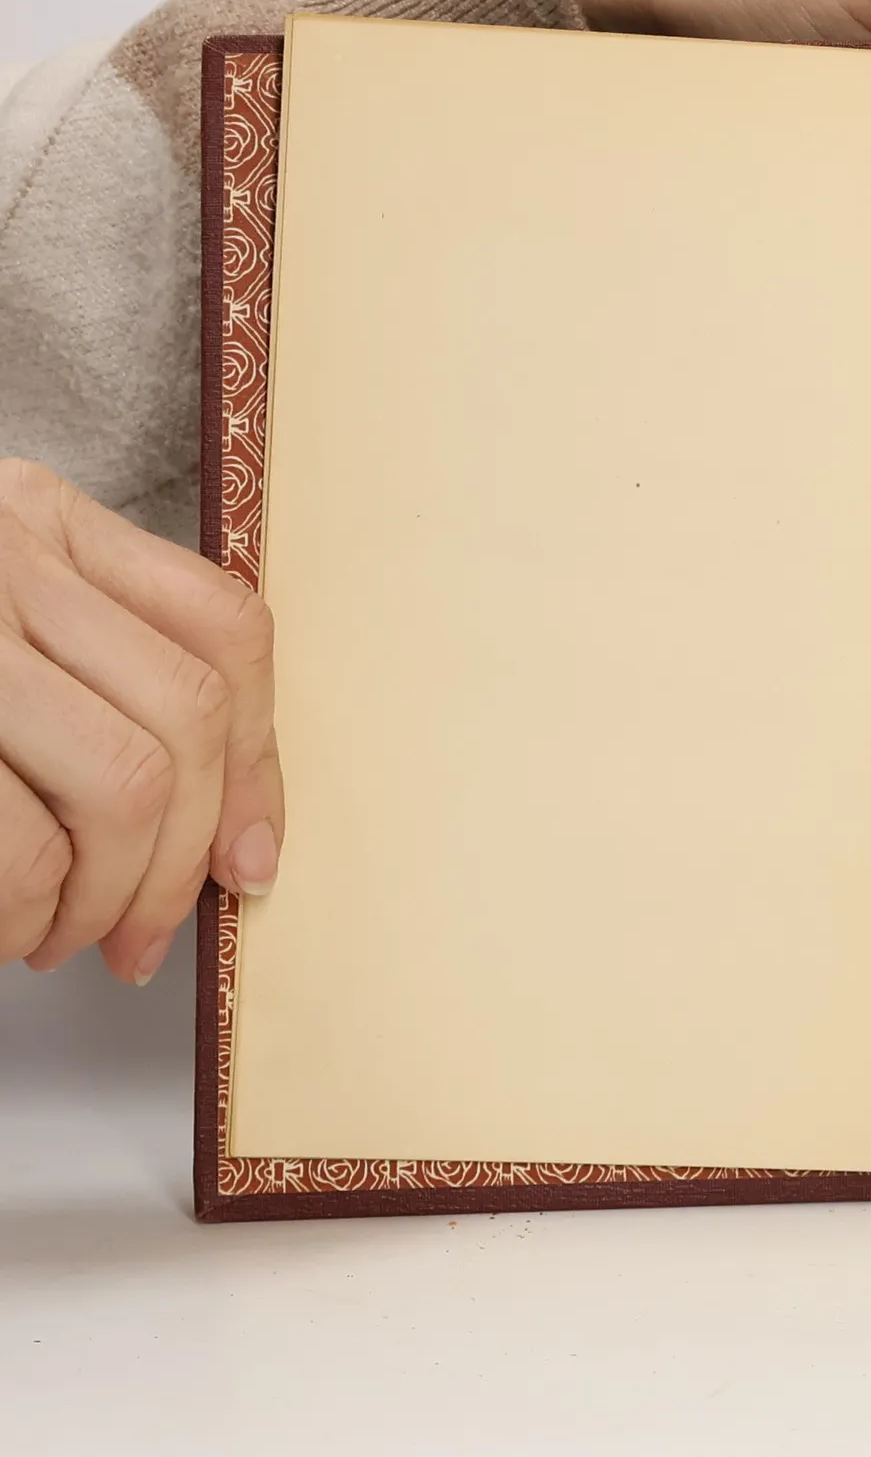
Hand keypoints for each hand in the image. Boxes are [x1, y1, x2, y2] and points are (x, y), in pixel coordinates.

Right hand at [0, 459, 281, 984]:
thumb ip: (91, 674)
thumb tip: (226, 834)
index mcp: (42, 520)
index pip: (223, 627)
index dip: (258, 763)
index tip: (249, 861)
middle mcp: (3, 552)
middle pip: (188, 719)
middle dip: (182, 859)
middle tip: (138, 935)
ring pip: (125, 782)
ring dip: (109, 894)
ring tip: (58, 936)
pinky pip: (18, 842)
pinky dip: (25, 910)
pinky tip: (5, 928)